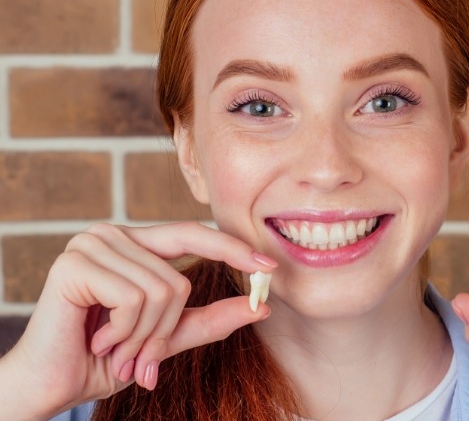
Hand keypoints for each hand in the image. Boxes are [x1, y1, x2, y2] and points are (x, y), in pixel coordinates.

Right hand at [0, 222, 275, 418]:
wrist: (49, 385)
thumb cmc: (104, 358)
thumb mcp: (166, 337)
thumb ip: (210, 319)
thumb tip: (261, 306)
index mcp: (135, 244)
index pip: (193, 234)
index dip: (231, 249)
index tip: (269, 267)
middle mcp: (114, 234)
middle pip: (179, 277)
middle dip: (166, 329)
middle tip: (142, 359)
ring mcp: (93, 243)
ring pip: (161, 290)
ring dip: (143, 337)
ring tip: (114, 349)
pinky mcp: (76, 263)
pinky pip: (134, 298)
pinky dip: (124, 332)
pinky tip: (97, 340)